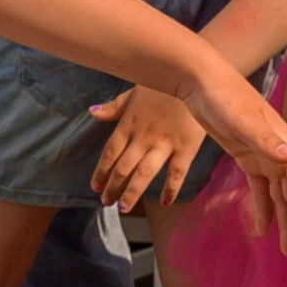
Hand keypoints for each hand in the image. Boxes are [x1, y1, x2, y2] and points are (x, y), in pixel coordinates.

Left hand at [88, 88, 204, 214]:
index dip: (101, 171)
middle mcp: (143, 137)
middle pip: (123, 167)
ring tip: (123, 208)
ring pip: (144, 174)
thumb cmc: (163, 85)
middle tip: (105, 202)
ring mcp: (164, 144)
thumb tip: (93, 113)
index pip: (110, 152)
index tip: (95, 186)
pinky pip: (176, 173)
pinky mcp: (186, 148)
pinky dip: (170, 189)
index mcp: (129, 124)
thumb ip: (115, 107)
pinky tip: (163, 202)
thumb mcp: (134, 92)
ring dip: (132, 193)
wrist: (194, 78)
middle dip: (113, 187)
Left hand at [188, 55, 286, 251]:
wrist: (201, 82)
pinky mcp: (248, 158)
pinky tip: (263, 230)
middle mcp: (281, 154)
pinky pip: (261, 191)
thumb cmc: (224, 97)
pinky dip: (264, 210)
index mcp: (286, 146)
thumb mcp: (243, 121)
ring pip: (281, 198)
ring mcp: (265, 157)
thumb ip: (266, 141)